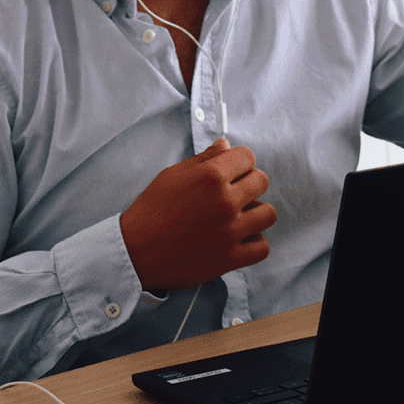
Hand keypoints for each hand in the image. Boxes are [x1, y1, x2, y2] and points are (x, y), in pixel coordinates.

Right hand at [119, 137, 277, 290]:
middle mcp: (225, 201)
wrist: (135, 252)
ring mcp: (230, 231)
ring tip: (240, 216)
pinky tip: (240, 239)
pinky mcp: (230, 258)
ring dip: (256, 212)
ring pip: (267, 214)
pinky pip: (262, 247)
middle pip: (261, 181)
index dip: (239, 161)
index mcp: (211, 176)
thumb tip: (226, 145)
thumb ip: (204, 159)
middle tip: (234, 192)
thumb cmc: (150, 210)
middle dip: (249, 183)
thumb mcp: (172, 175)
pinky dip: (254, 243)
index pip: (247, 156)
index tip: (232, 170)